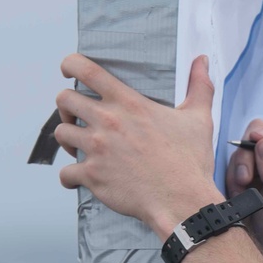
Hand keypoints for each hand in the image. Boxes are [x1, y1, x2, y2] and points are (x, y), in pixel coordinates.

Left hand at [54, 53, 223, 237]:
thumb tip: (202, 62)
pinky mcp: (92, 176)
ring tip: (80, 146)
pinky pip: (65, 173)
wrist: (182, 200)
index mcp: (129, 103)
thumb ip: (199, 86)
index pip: (85, 70)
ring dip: (68, 139)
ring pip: (61, 134)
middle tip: (78, 116)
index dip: (70, 65)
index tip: (68, 70)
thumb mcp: (198, 118)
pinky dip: (70, 176)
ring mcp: (96, 149)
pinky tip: (80, 178)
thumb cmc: (189, 162)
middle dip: (67, 107)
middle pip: (64, 100)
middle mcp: (107, 122)